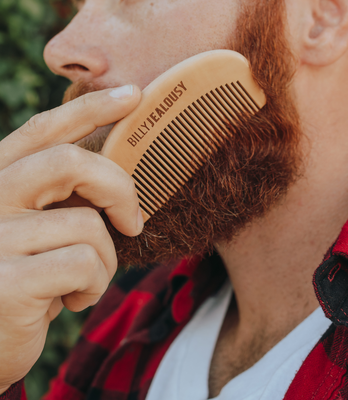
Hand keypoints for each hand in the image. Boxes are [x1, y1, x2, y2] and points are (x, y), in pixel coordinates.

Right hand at [0, 85, 141, 392]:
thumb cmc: (29, 282)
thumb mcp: (44, 234)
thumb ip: (64, 200)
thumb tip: (117, 176)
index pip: (44, 130)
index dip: (91, 108)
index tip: (133, 95)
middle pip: (70, 162)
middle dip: (118, 188)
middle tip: (134, 222)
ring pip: (88, 225)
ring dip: (105, 260)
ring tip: (84, 280)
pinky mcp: (6, 282)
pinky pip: (84, 265)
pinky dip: (95, 285)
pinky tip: (73, 301)